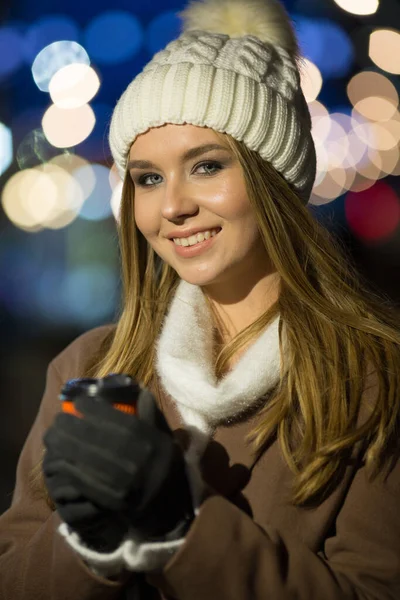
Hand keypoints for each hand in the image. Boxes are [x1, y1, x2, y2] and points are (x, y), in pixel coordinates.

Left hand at [43, 387, 193, 551]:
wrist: (168, 502)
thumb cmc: (162, 461)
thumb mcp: (161, 433)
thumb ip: (149, 412)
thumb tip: (136, 389)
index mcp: (146, 437)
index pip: (112, 417)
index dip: (91, 408)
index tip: (78, 403)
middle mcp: (134, 456)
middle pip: (92, 435)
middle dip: (69, 425)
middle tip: (58, 420)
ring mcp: (122, 478)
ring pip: (83, 457)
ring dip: (62, 445)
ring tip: (52, 436)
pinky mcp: (110, 497)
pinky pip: (82, 479)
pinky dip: (67, 467)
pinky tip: (58, 459)